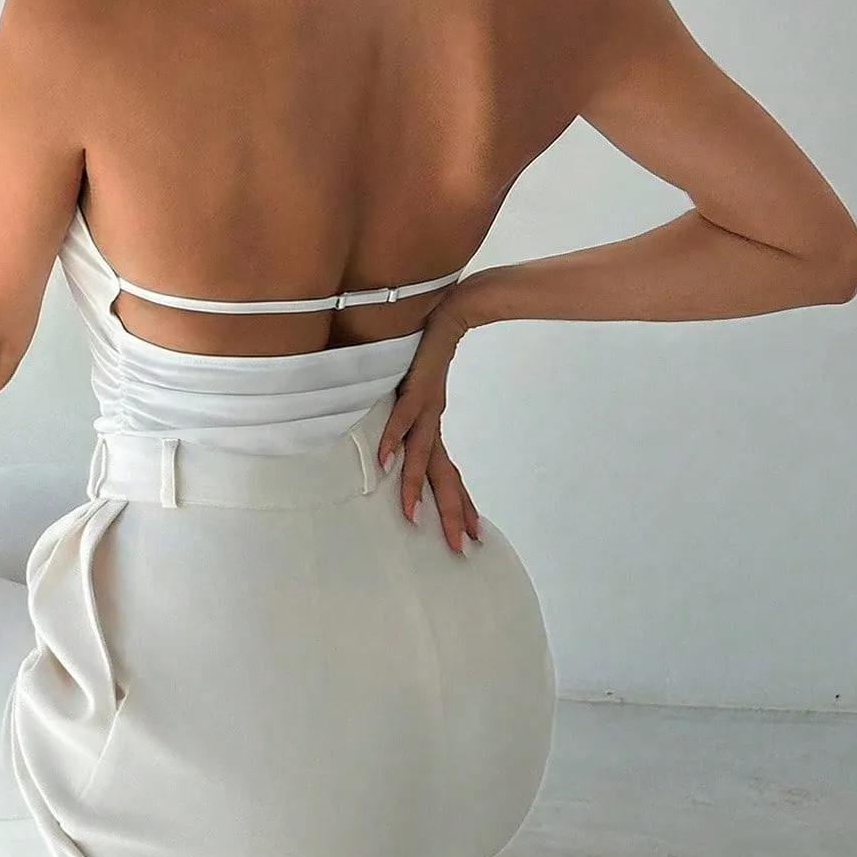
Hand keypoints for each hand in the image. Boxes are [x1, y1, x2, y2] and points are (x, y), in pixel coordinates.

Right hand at [378, 292, 481, 556]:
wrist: (450, 308)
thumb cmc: (428, 346)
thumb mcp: (413, 387)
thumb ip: (403, 412)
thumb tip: (387, 437)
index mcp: (433, 424)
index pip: (449, 473)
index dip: (458, 504)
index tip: (472, 534)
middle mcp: (433, 420)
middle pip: (445, 475)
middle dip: (451, 512)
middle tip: (461, 548)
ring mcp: (426, 405)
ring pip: (424, 454)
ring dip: (418, 487)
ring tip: (412, 517)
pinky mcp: (416, 385)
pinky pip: (402, 416)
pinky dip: (394, 438)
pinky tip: (385, 459)